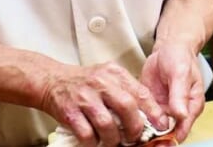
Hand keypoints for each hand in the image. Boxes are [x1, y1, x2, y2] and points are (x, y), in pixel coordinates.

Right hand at [38, 61, 168, 146]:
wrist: (52, 80)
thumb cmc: (84, 83)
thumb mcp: (108, 77)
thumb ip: (126, 91)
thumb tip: (149, 115)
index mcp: (114, 73)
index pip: (141, 92)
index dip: (154, 112)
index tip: (161, 125)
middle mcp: (101, 83)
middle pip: (127, 107)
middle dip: (134, 127)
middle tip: (134, 137)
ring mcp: (85, 97)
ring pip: (107, 124)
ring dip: (113, 139)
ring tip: (113, 142)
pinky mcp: (70, 113)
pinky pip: (87, 134)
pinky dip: (94, 143)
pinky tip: (95, 141)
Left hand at [140, 42, 204, 140]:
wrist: (169, 47)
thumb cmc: (180, 57)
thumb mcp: (180, 73)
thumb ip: (180, 94)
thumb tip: (181, 116)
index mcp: (192, 106)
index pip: (183, 129)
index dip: (171, 139)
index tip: (159, 143)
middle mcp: (178, 111)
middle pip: (168, 134)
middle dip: (156, 141)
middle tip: (143, 142)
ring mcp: (164, 110)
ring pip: (155, 129)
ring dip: (145, 134)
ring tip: (133, 135)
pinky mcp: (152, 105)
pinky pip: (144, 118)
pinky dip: (137, 122)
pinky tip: (128, 123)